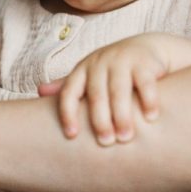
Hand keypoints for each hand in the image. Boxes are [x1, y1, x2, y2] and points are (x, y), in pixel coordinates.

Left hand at [39, 34, 190, 145]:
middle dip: (100, 120)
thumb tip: (39, 91)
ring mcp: (122, 61)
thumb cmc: (111, 70)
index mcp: (83, 70)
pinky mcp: (144, 63)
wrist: (146, 49)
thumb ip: (68, 85)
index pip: (69, 92)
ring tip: (126, 137)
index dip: (68, 113)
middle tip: (105, 143)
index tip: (71, 136)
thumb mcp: (88, 75)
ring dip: (123, 115)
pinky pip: (146, 83)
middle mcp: (100, 64)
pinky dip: (149, 100)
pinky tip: (151, 118)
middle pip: (97, 95)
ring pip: (119, 90)